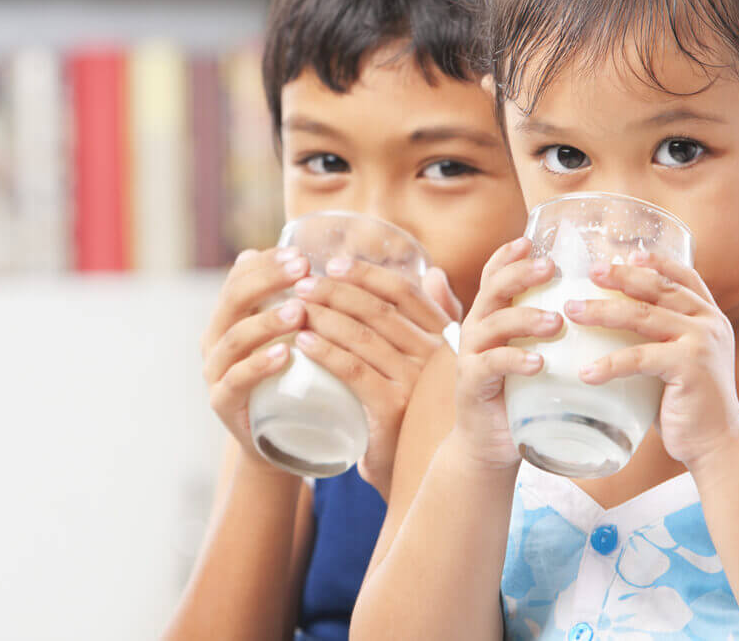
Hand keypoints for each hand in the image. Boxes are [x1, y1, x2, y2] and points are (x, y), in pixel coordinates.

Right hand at [201, 247, 311, 470]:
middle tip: (303, 270)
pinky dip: (259, 365)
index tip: (301, 255)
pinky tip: (285, 354)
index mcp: (229, 317)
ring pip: (235, 338)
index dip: (267, 262)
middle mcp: (216, 339)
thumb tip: (312, 253)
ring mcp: (216, 372)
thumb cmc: (293, 377)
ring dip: (268, 320)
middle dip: (268, 280)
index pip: (239, 277)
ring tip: (300, 311)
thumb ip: (298, 298)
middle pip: (234, 299)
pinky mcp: (223, 404)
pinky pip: (237, 380)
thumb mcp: (294, 334)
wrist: (283, 440)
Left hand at [291, 258, 460, 495]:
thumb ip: (435, 318)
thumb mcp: (431, 362)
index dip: (366, 274)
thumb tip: (432, 273)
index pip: (404, 292)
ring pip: (362, 336)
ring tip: (294, 308)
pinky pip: (353, 370)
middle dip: (335, 291)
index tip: (332, 264)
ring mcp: (416, 381)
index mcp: (444, 336)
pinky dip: (325, 352)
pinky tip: (302, 342)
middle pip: (378, 310)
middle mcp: (435, 355)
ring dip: (323, 316)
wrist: (420, 474)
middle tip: (300, 284)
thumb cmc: (419, 412)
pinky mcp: (393, 407)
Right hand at [451, 237, 563, 471]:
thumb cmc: (520, 393)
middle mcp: (477, 329)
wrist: (491, 444)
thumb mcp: (533, 353)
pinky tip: (538, 362)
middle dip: (520, 274)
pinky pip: (491, 365)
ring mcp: (472, 356)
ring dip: (525, 318)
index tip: (530, 240)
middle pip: (493, 290)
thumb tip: (592, 303)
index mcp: (492, 316)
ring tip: (557, 321)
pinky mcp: (473, 384)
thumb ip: (552, 329)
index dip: (508, 255)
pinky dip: (515, 361)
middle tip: (551, 268)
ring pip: (494, 324)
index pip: (494, 275)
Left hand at [565, 250, 738, 468]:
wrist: (718, 444)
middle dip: (620, 277)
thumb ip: (661, 338)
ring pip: (642, 316)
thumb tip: (613, 322)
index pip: (684, 276)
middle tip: (590, 272)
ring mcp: (701, 343)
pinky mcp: (690, 368)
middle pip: (657, 288)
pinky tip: (585, 372)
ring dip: (602, 312)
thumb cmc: (689, 404)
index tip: (626, 253)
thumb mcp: (680, 361)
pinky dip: (609, 364)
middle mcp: (709, 323)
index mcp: (709, 317)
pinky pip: (639, 358)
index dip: (655, 261)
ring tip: (571, 311)